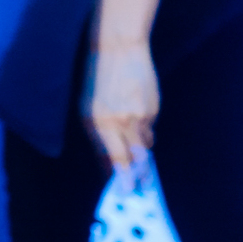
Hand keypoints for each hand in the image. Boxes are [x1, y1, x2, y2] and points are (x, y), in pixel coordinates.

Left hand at [86, 38, 157, 180]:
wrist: (119, 48)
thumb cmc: (98, 78)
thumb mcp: (89, 106)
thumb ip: (100, 133)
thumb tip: (111, 161)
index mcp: (97, 121)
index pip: (113, 159)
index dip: (120, 178)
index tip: (124, 193)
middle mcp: (118, 122)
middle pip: (133, 159)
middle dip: (137, 176)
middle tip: (140, 188)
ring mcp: (138, 116)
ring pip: (143, 145)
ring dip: (140, 152)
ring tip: (138, 152)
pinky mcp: (153, 109)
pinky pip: (149, 128)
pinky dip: (144, 129)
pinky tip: (137, 116)